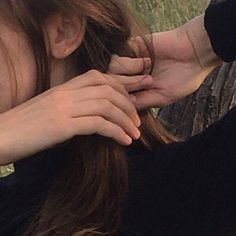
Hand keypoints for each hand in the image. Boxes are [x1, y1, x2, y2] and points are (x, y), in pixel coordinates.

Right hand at [0, 70, 145, 164]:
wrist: (1, 136)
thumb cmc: (26, 126)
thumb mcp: (51, 108)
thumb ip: (73, 104)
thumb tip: (96, 112)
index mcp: (64, 87)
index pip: (100, 77)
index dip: (122, 86)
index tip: (134, 101)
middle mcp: (66, 93)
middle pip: (109, 90)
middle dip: (129, 106)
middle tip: (138, 122)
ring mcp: (64, 107)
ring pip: (107, 106)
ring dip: (126, 121)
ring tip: (135, 134)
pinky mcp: (62, 126)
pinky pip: (98, 124)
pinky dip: (116, 132)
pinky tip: (125, 141)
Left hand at [110, 19, 220, 109]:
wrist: (194, 52)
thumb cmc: (182, 78)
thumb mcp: (162, 97)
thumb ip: (140, 102)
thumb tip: (121, 105)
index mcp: (138, 88)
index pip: (119, 96)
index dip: (124, 101)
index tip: (140, 98)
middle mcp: (132, 75)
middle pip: (113, 84)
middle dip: (128, 86)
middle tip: (149, 82)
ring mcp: (130, 61)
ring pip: (112, 71)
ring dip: (130, 74)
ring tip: (149, 72)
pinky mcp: (132, 46)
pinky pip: (118, 55)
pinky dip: (130, 61)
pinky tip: (147, 61)